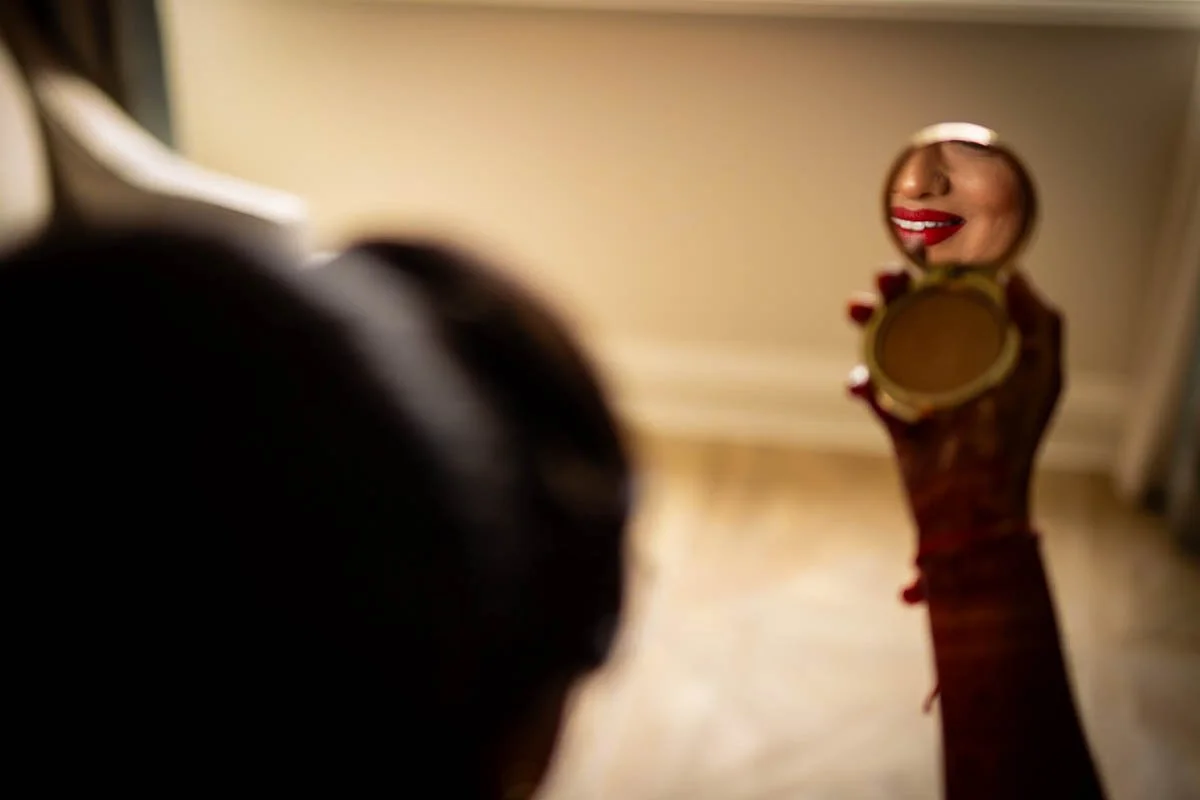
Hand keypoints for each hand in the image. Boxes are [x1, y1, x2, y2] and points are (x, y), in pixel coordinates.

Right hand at [846, 269, 1063, 543]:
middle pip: (920, 314)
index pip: (965, 299)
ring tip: (858, 310)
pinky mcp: (898, 421)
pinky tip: (862, 383)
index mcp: (993, 353)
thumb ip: (1036, 320)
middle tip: (887, 275)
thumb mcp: (1040, 373)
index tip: (928, 249)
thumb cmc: (1009, 438)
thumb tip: (1014, 274)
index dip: (946, 272)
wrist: (969, 502)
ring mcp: (925, 393)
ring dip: (870, 322)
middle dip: (899, 289)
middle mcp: (959, 368)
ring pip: (889, 344)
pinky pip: (872, 391)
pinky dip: (862, 382)